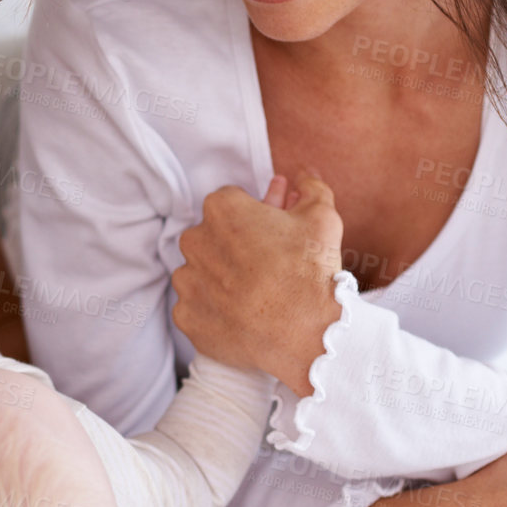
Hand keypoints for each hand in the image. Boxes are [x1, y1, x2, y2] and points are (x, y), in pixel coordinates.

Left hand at [171, 172, 343, 395]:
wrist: (307, 332)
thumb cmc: (312, 270)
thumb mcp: (322, 217)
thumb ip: (310, 188)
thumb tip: (305, 174)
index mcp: (221, 209)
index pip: (230, 202)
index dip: (252, 216)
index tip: (269, 233)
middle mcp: (194, 240)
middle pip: (211, 236)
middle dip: (234, 246)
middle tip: (264, 264)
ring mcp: (187, 280)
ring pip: (201, 272)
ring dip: (220, 278)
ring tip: (254, 292)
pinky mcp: (185, 316)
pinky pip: (196, 307)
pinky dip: (214, 310)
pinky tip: (240, 314)